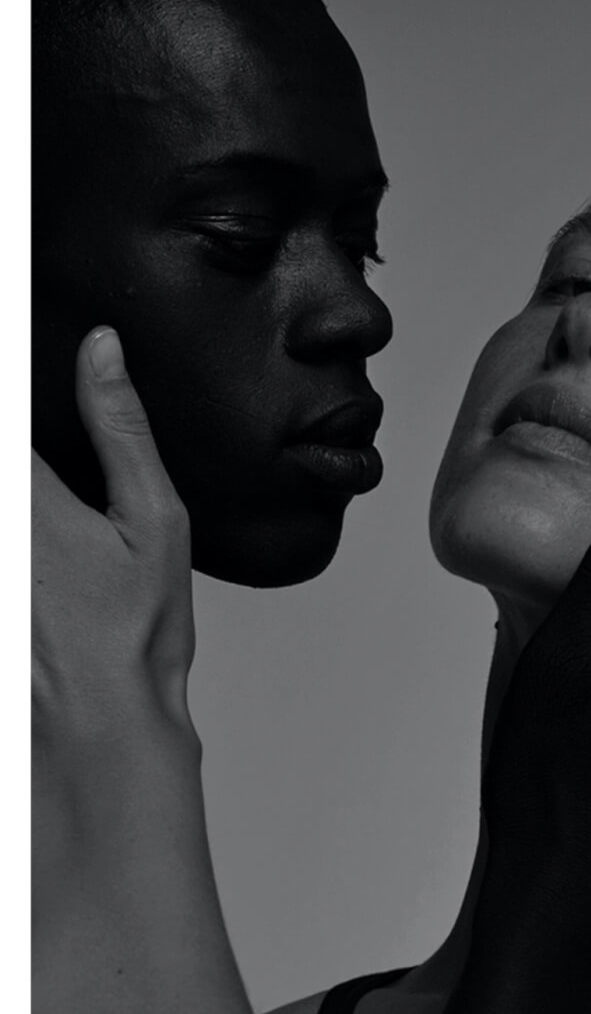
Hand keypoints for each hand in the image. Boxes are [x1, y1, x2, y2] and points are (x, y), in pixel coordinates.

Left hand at [33, 328, 198, 886]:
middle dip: (29, 442)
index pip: (13, 402)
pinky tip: (45, 540)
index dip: (25, 360)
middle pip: (11, 448)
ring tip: (61, 532)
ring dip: (28, 464)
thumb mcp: (152, 520)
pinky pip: (8, 534)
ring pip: (9, 479)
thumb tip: (102, 351)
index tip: (28, 288)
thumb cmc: (135, 635)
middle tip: (64, 488)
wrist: (97, 725)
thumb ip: (122, 428)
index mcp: (27, 489)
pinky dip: (29, 521)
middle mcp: (3, 524)